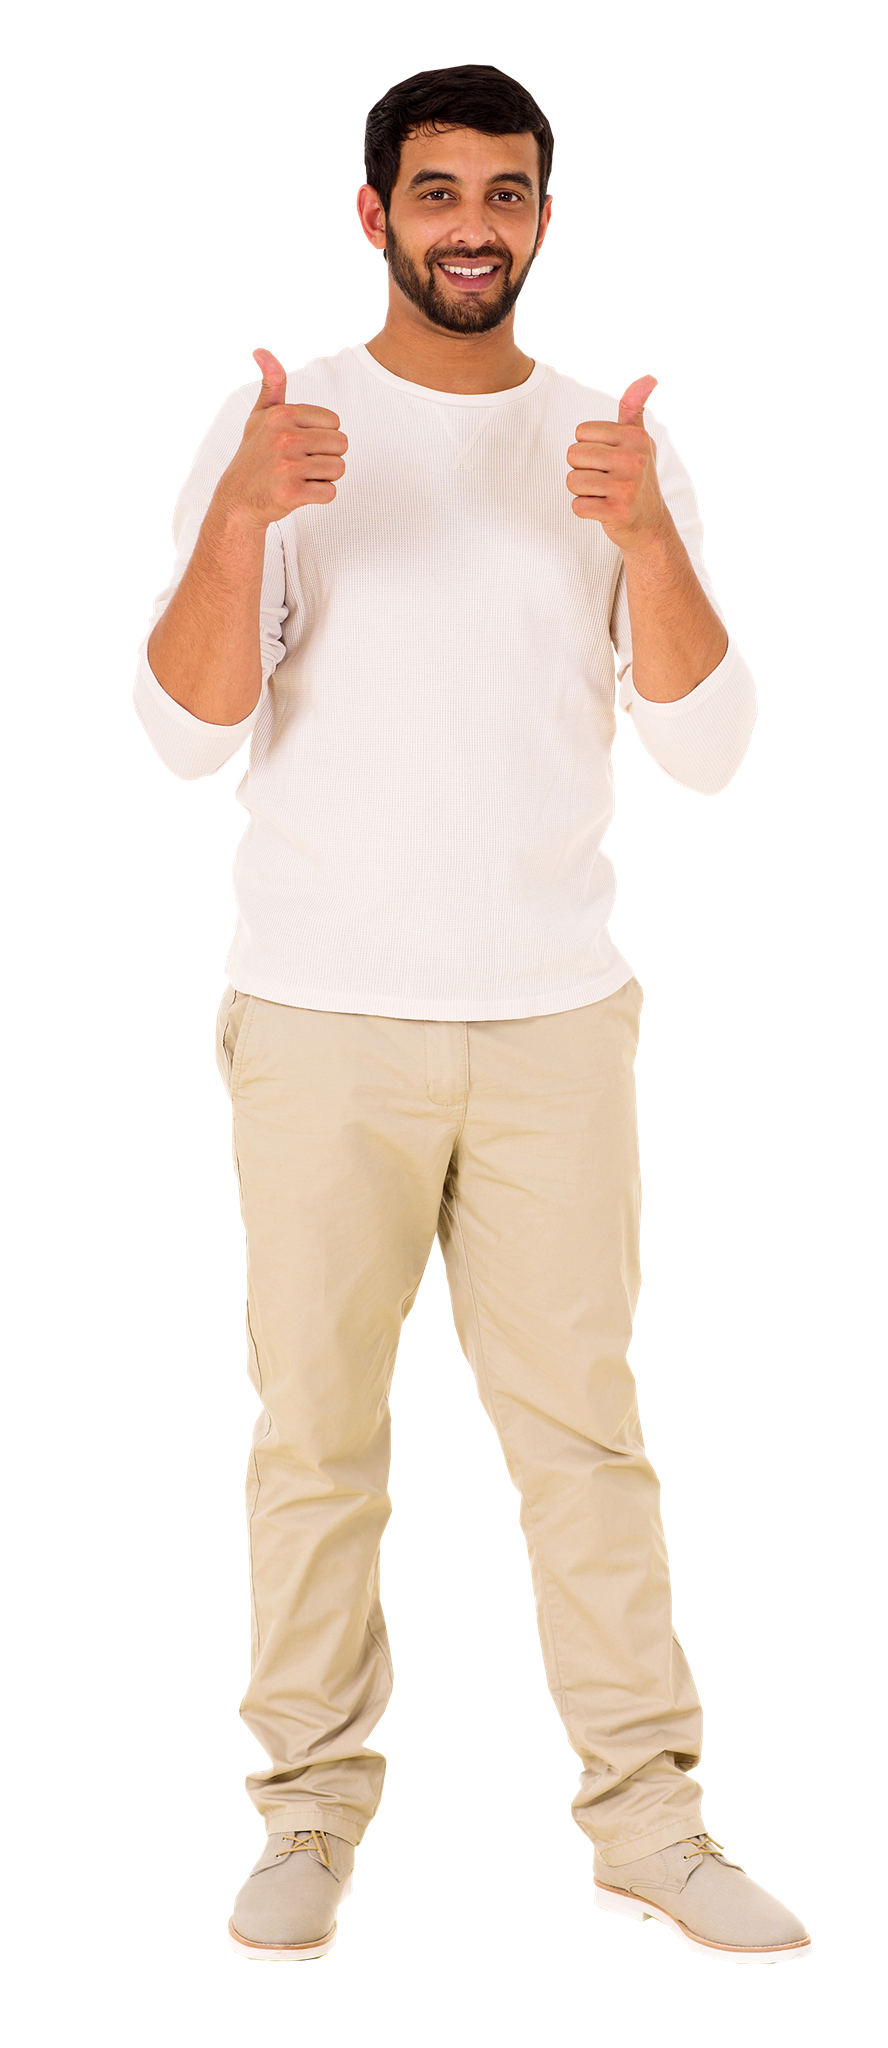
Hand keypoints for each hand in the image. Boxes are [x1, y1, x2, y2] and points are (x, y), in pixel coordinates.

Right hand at [214, 348, 347, 530]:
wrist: (238, 500)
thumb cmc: (254, 455)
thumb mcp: (260, 416)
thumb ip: (272, 384)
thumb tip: (261, 350)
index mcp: (281, 415)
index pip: (335, 422)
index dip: (323, 436)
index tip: (301, 444)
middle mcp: (284, 438)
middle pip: (341, 445)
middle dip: (327, 456)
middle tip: (303, 463)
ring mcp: (288, 466)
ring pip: (339, 468)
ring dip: (325, 476)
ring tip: (301, 477)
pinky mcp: (292, 493)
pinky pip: (330, 492)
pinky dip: (320, 495)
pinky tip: (300, 492)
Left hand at [566, 374, 667, 552]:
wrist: (650, 524)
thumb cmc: (637, 479)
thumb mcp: (639, 441)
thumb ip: (633, 409)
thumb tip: (649, 378)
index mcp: (635, 438)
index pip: (581, 433)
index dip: (587, 448)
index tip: (606, 460)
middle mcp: (634, 460)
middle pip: (573, 455)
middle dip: (582, 469)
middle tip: (604, 480)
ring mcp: (627, 487)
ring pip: (572, 480)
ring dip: (582, 491)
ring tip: (602, 494)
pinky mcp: (617, 512)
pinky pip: (578, 505)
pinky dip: (585, 510)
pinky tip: (603, 509)